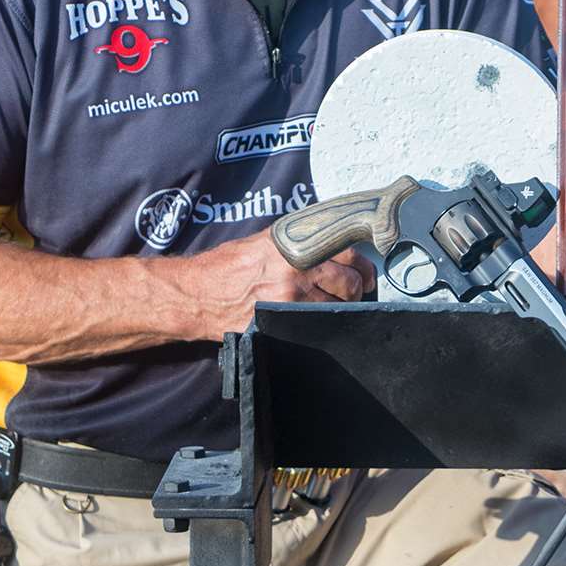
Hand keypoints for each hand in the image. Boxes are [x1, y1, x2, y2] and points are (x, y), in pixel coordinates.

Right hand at [187, 227, 376, 337]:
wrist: (198, 293)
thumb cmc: (226, 266)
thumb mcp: (264, 242)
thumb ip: (297, 243)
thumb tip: (330, 246)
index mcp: (296, 244)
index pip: (348, 252)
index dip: (363, 266)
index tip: (367, 272)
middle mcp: (298, 268)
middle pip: (351, 282)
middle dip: (359, 290)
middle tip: (357, 294)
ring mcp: (292, 296)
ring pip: (339, 305)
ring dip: (343, 308)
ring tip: (336, 308)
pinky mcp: (284, 319)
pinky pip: (319, 323)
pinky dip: (324, 323)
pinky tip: (320, 322)